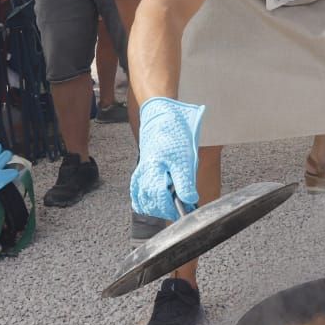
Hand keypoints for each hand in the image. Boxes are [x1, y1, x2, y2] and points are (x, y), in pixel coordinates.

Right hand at [130, 97, 203, 221]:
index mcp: (155, 171)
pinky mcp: (141, 167)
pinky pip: (136, 188)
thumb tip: (188, 200)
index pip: (160, 200)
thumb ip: (185, 182)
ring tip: (167, 208)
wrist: (162, 114)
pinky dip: (141, 199)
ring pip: (142, 196)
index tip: (185, 211)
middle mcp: (146, 173)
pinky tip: (148, 203)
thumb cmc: (174, 133)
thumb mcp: (185, 158)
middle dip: (164, 209)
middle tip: (179, 210)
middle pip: (150, 201)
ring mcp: (142, 170)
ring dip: (154, 206)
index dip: (173, 209)